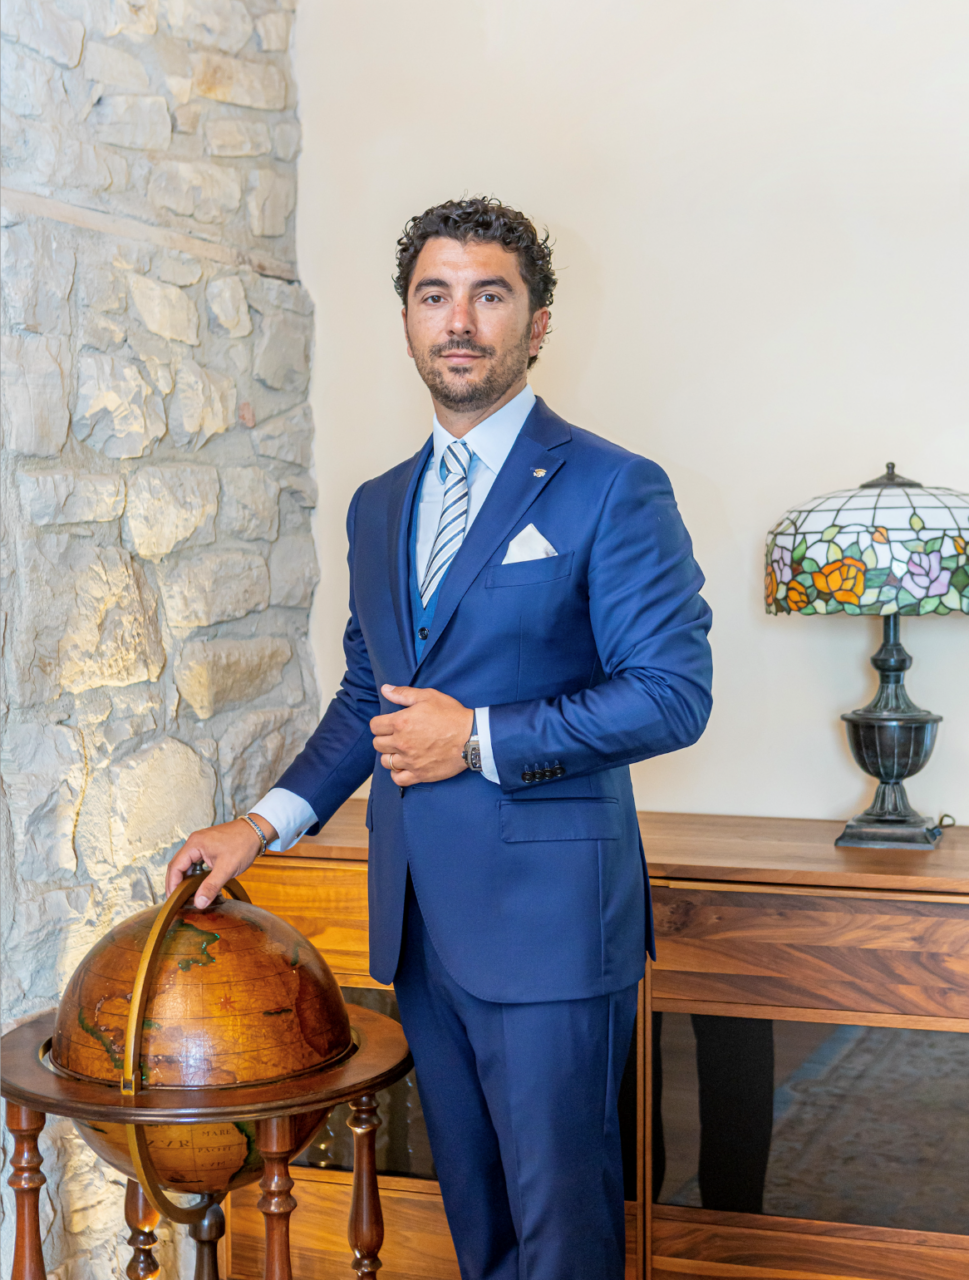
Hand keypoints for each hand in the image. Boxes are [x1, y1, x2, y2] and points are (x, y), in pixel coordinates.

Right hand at [164, 813, 278, 908]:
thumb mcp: (227, 868)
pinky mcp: (207, 847)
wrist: (257, 831)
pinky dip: (193, 874)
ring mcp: (201, 844)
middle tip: (175, 901)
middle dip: (175, 883)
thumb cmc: (243, 844)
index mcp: (194, 844)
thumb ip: (211, 886)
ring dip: (184, 879)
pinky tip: (196, 885)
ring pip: (186, 864)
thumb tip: (198, 903)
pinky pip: (194, 862)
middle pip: (177, 864)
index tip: (173, 900)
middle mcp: (194, 842)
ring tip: (184, 896)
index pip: (175, 866)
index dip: (172, 884)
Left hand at [371, 684, 473, 786]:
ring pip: (386, 762)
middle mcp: (402, 743)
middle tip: (395, 736)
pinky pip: (398, 779)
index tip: (387, 723)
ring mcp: (410, 760)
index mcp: (401, 722)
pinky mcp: (420, 774)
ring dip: (390, 755)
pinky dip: (397, 773)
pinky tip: (403, 766)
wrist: (472, 737)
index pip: (375, 726)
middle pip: (378, 744)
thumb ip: (404, 694)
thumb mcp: (428, 696)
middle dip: (383, 738)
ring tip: (400, 750)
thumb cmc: (451, 714)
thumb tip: (385, 689)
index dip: (379, 723)